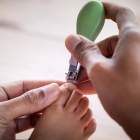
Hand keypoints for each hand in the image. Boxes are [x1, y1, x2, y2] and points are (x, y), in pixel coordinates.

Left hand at [0, 80, 63, 139]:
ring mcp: (8, 118)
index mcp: (0, 94)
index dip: (44, 83)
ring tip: (59, 105)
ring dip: (45, 108)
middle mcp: (5, 105)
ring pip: (31, 110)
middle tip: (63, 94)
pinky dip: (39, 121)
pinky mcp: (10, 132)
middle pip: (31, 97)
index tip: (59, 84)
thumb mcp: (2, 113)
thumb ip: (27, 101)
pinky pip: (28, 123)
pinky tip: (49, 118)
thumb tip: (51, 90)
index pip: (26, 85)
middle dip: (47, 96)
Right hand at [65, 2, 139, 138]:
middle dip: (87, 56)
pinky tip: (86, 86)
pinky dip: (98, 77)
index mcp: (133, 39)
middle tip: (73, 67)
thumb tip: (71, 39)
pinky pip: (111, 71)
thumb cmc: (126, 95)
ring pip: (107, 60)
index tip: (94, 10)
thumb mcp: (99, 70)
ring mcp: (133, 63)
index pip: (120, 15)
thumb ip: (84, 52)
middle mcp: (135, 49)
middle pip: (107, 44)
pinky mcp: (130, 77)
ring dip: (90, 69)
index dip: (106, 10)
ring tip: (77, 81)